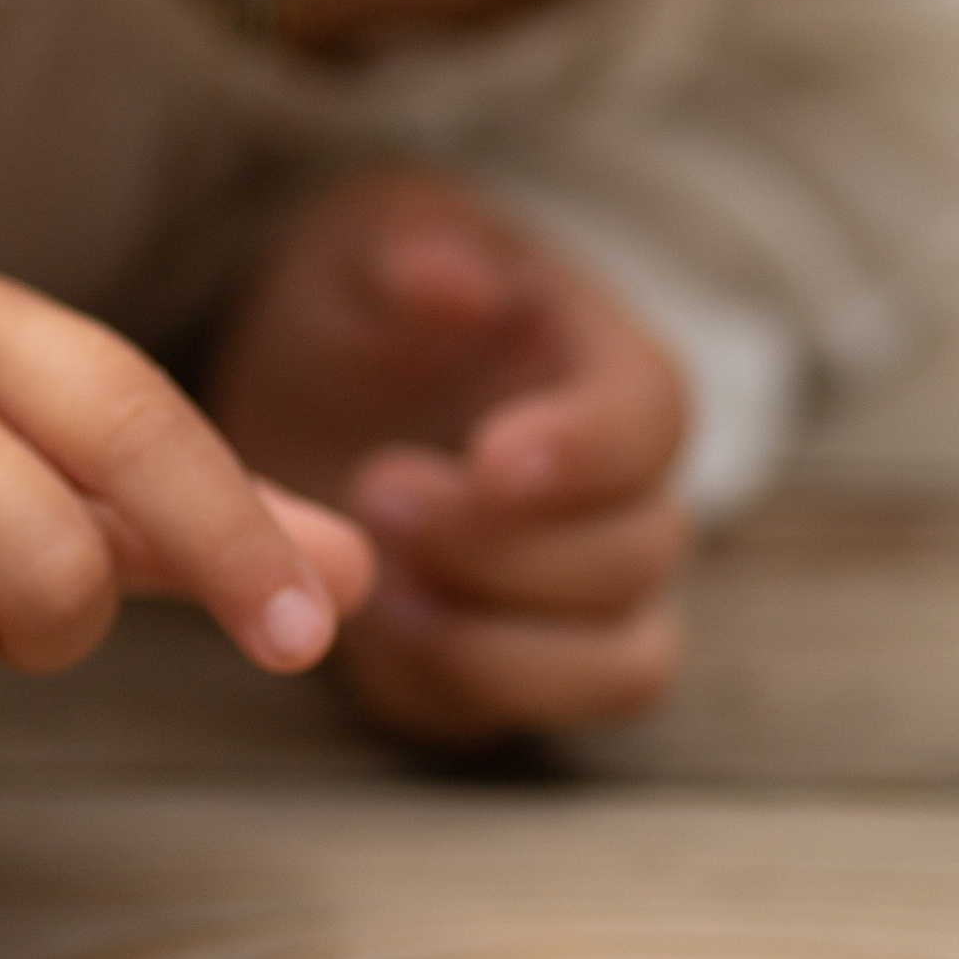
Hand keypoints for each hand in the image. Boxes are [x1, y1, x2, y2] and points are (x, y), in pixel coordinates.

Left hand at [208, 165, 691, 742]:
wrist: (305, 383)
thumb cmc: (361, 298)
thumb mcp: (361, 240)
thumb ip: (408, 249)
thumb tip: (457, 278)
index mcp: (607, 370)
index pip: (653, 422)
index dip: (586, 450)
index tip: (491, 455)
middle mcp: (622, 494)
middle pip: (636, 555)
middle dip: (503, 543)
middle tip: (377, 484)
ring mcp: (580, 595)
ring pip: (625, 665)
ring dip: (501, 642)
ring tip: (386, 583)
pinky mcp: (514, 664)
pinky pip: (530, 717)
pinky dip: (458, 688)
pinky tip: (378, 627)